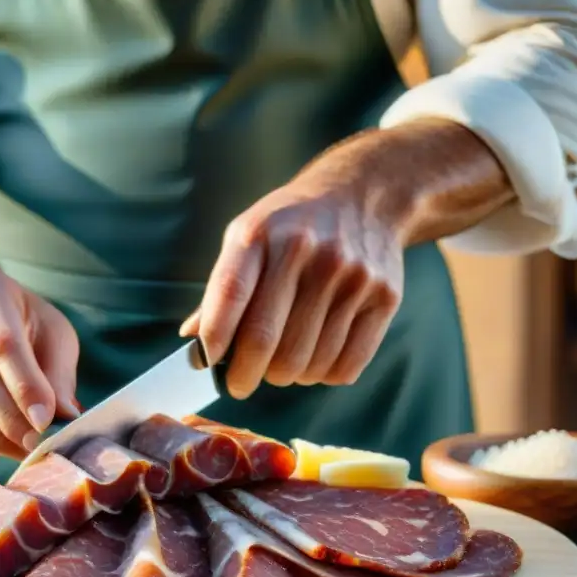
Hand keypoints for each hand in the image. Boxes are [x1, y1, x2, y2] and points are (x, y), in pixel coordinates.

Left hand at [180, 136, 406, 398]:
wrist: (363, 196)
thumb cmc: (291, 226)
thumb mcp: (248, 237)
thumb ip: (221, 289)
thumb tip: (193, 342)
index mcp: (262, 234)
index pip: (231, 293)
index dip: (215, 338)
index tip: (207, 365)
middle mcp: (306, 251)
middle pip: (267, 341)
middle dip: (246, 374)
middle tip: (241, 381)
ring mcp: (349, 275)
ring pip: (306, 362)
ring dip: (287, 376)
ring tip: (282, 362)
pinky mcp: (383, 297)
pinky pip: (345, 366)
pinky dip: (322, 375)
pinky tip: (315, 358)